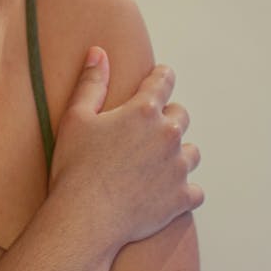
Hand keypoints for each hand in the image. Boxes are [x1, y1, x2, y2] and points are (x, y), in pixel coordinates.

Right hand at [49, 48, 202, 247]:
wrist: (84, 218)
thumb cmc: (75, 166)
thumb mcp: (75, 117)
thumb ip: (91, 83)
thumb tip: (99, 52)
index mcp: (143, 111)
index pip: (163, 81)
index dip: (160, 77)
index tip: (158, 78)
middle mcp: (168, 136)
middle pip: (181, 116)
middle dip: (167, 117)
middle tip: (147, 129)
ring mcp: (178, 169)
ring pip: (192, 153)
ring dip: (178, 153)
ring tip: (158, 161)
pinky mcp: (181, 199)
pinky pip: (196, 191)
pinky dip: (185, 190)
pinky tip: (168, 191)